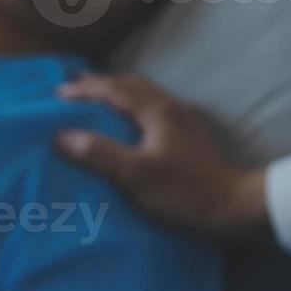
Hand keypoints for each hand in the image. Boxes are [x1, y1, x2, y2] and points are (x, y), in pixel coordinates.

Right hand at [55, 74, 269, 241]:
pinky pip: (154, 109)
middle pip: (131, 84)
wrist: (233, 206)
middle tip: (74, 90)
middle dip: (100, 85)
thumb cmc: (184, 192)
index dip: (84, 90)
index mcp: (157, 111)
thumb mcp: (136, 176)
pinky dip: (133, 108)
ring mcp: (185, 120)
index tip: (57, 95)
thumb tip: (63, 136)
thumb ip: (100, 154)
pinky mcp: (191, 135)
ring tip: (96, 103)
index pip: (114, 90)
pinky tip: (129, 124)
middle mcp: (172, 107)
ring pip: (145, 95)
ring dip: (118, 94)